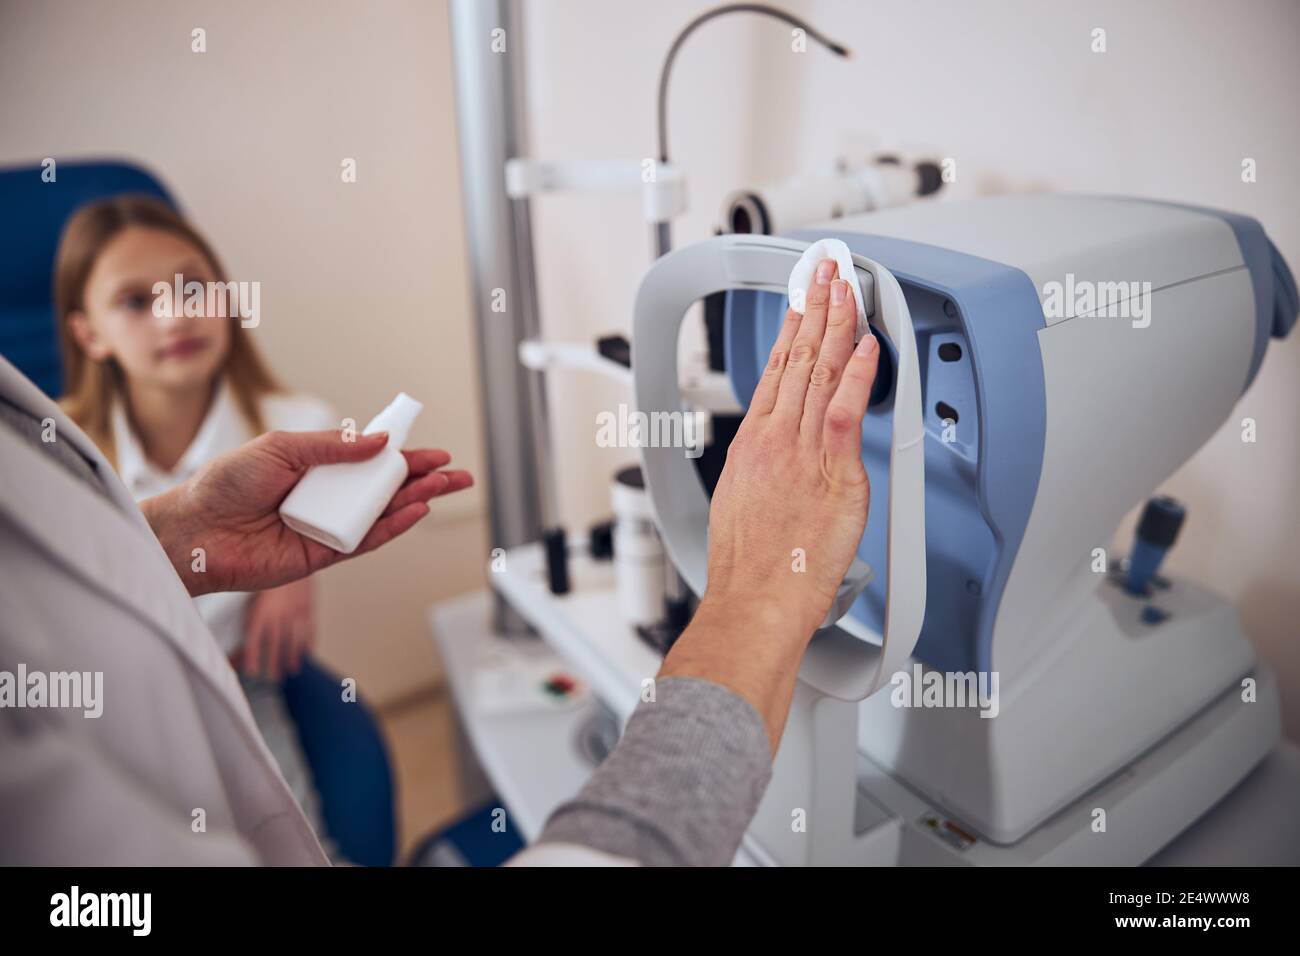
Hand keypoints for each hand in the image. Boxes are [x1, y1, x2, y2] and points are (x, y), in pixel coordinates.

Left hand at [142, 429, 472, 595]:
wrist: (193, 530)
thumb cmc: (225, 483)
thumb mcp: (280, 449)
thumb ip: (332, 448)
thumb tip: (378, 443)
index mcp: (315, 468)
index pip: (369, 461)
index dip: (402, 456)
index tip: (432, 451)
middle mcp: (326, 498)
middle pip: (385, 488)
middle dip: (423, 480)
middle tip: (457, 473)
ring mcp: (327, 527)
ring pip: (382, 514)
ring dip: (416, 500)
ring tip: (444, 486)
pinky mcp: (322, 556)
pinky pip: (366, 541)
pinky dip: (393, 527)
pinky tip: (416, 511)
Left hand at [235, 579, 314, 680]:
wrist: (296, 552)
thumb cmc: (266, 571)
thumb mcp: (252, 591)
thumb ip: (246, 613)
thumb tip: (233, 631)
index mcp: (263, 609)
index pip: (255, 639)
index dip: (252, 657)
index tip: (251, 672)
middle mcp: (280, 613)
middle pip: (276, 644)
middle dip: (274, 663)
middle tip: (273, 678)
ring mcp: (297, 611)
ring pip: (295, 639)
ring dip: (292, 656)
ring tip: (291, 670)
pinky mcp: (309, 606)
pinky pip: (309, 628)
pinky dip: (308, 641)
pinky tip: (306, 652)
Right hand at [662, 258, 879, 747]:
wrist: (753, 603)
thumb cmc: (748, 572)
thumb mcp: (740, 509)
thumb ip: (764, 476)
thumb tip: (777, 470)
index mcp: (751, 447)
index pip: (774, 374)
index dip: (791, 332)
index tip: (800, 304)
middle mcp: (773, 440)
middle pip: (797, 360)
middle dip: (814, 309)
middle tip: (826, 270)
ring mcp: (802, 453)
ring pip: (820, 373)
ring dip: (836, 324)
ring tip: (846, 286)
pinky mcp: (831, 473)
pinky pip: (846, 411)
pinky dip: (857, 373)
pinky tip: (866, 342)